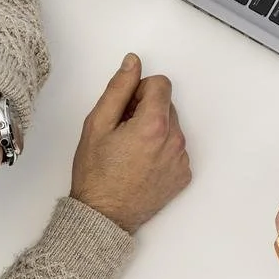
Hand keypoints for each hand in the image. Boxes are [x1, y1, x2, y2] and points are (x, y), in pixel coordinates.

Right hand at [70, 55, 191, 232]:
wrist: (103, 216)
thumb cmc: (96, 173)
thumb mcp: (97, 124)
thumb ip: (118, 88)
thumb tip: (133, 63)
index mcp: (154, 125)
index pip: (160, 83)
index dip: (139, 91)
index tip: (125, 110)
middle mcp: (175, 141)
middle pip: (167, 105)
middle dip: (146, 111)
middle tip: (122, 133)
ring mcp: (181, 160)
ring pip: (172, 127)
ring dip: (154, 130)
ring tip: (130, 151)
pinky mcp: (183, 175)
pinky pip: (175, 149)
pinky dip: (161, 150)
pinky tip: (141, 165)